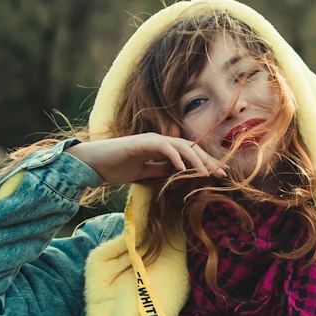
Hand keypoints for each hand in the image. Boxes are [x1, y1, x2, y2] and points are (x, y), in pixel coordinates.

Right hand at [66, 134, 226, 186]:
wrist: (92, 164)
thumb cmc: (114, 168)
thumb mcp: (143, 173)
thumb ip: (159, 170)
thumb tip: (176, 173)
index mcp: (161, 148)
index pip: (188, 154)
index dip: (205, 163)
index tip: (219, 174)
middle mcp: (159, 141)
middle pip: (190, 147)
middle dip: (208, 160)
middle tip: (223, 174)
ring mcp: (151, 140)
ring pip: (181, 145)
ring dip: (196, 159)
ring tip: (206, 173)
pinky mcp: (141, 143)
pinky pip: (164, 147)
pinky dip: (175, 157)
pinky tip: (183, 169)